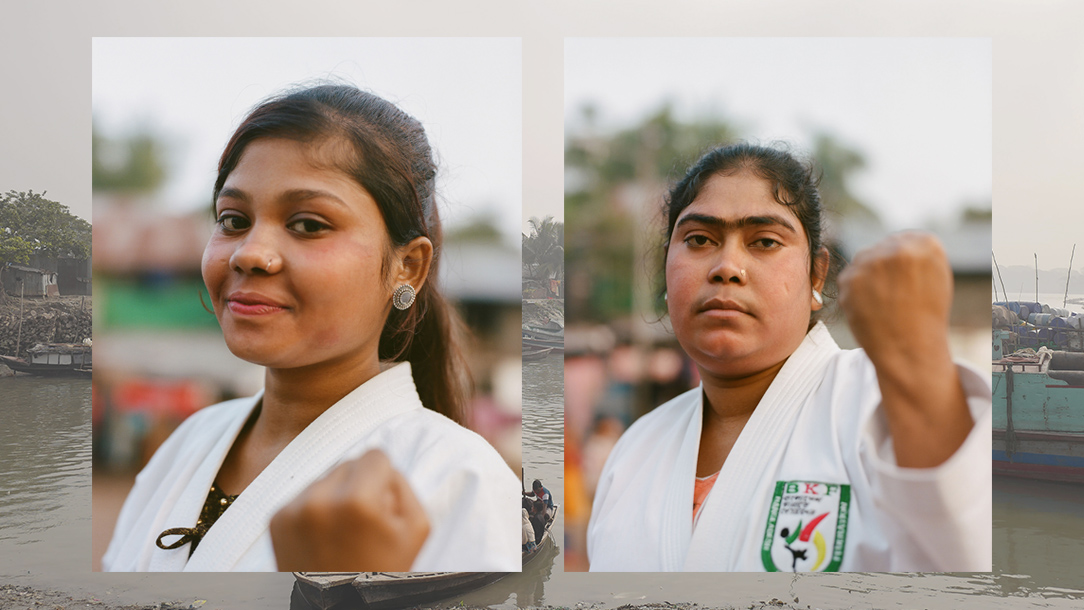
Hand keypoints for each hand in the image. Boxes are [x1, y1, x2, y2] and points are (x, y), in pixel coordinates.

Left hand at [271, 449, 428, 570]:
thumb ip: (404, 486)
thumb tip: (384, 467)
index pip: (375, 454)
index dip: (385, 480)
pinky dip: (315, 511)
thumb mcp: (415, 531)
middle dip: (359, 487)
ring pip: (326, 478)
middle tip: (363, 527)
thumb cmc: (378, 576)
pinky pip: (304, 495)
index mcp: (357, 501)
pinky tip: (323, 538)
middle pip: (348, 463)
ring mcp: (293, 510)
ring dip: (335, 498)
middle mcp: (320, 500)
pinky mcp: (276, 519)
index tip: (382, 508)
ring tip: (341, 535)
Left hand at [838, 232, 971, 467]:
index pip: (907, 240)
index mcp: (926, 243)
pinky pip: (849, 277)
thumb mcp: (935, 276)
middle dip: (885, 269)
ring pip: (864, 260)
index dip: (905, 263)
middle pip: (883, 248)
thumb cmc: (926, 316)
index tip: (910, 281)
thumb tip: (890, 242)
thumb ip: (915, 252)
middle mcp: (897, 248)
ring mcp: (870, 262)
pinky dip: (856, 291)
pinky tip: (870, 308)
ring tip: (885, 303)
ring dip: (869, 277)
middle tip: (896, 295)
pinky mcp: (848, 278)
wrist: (908, 350)